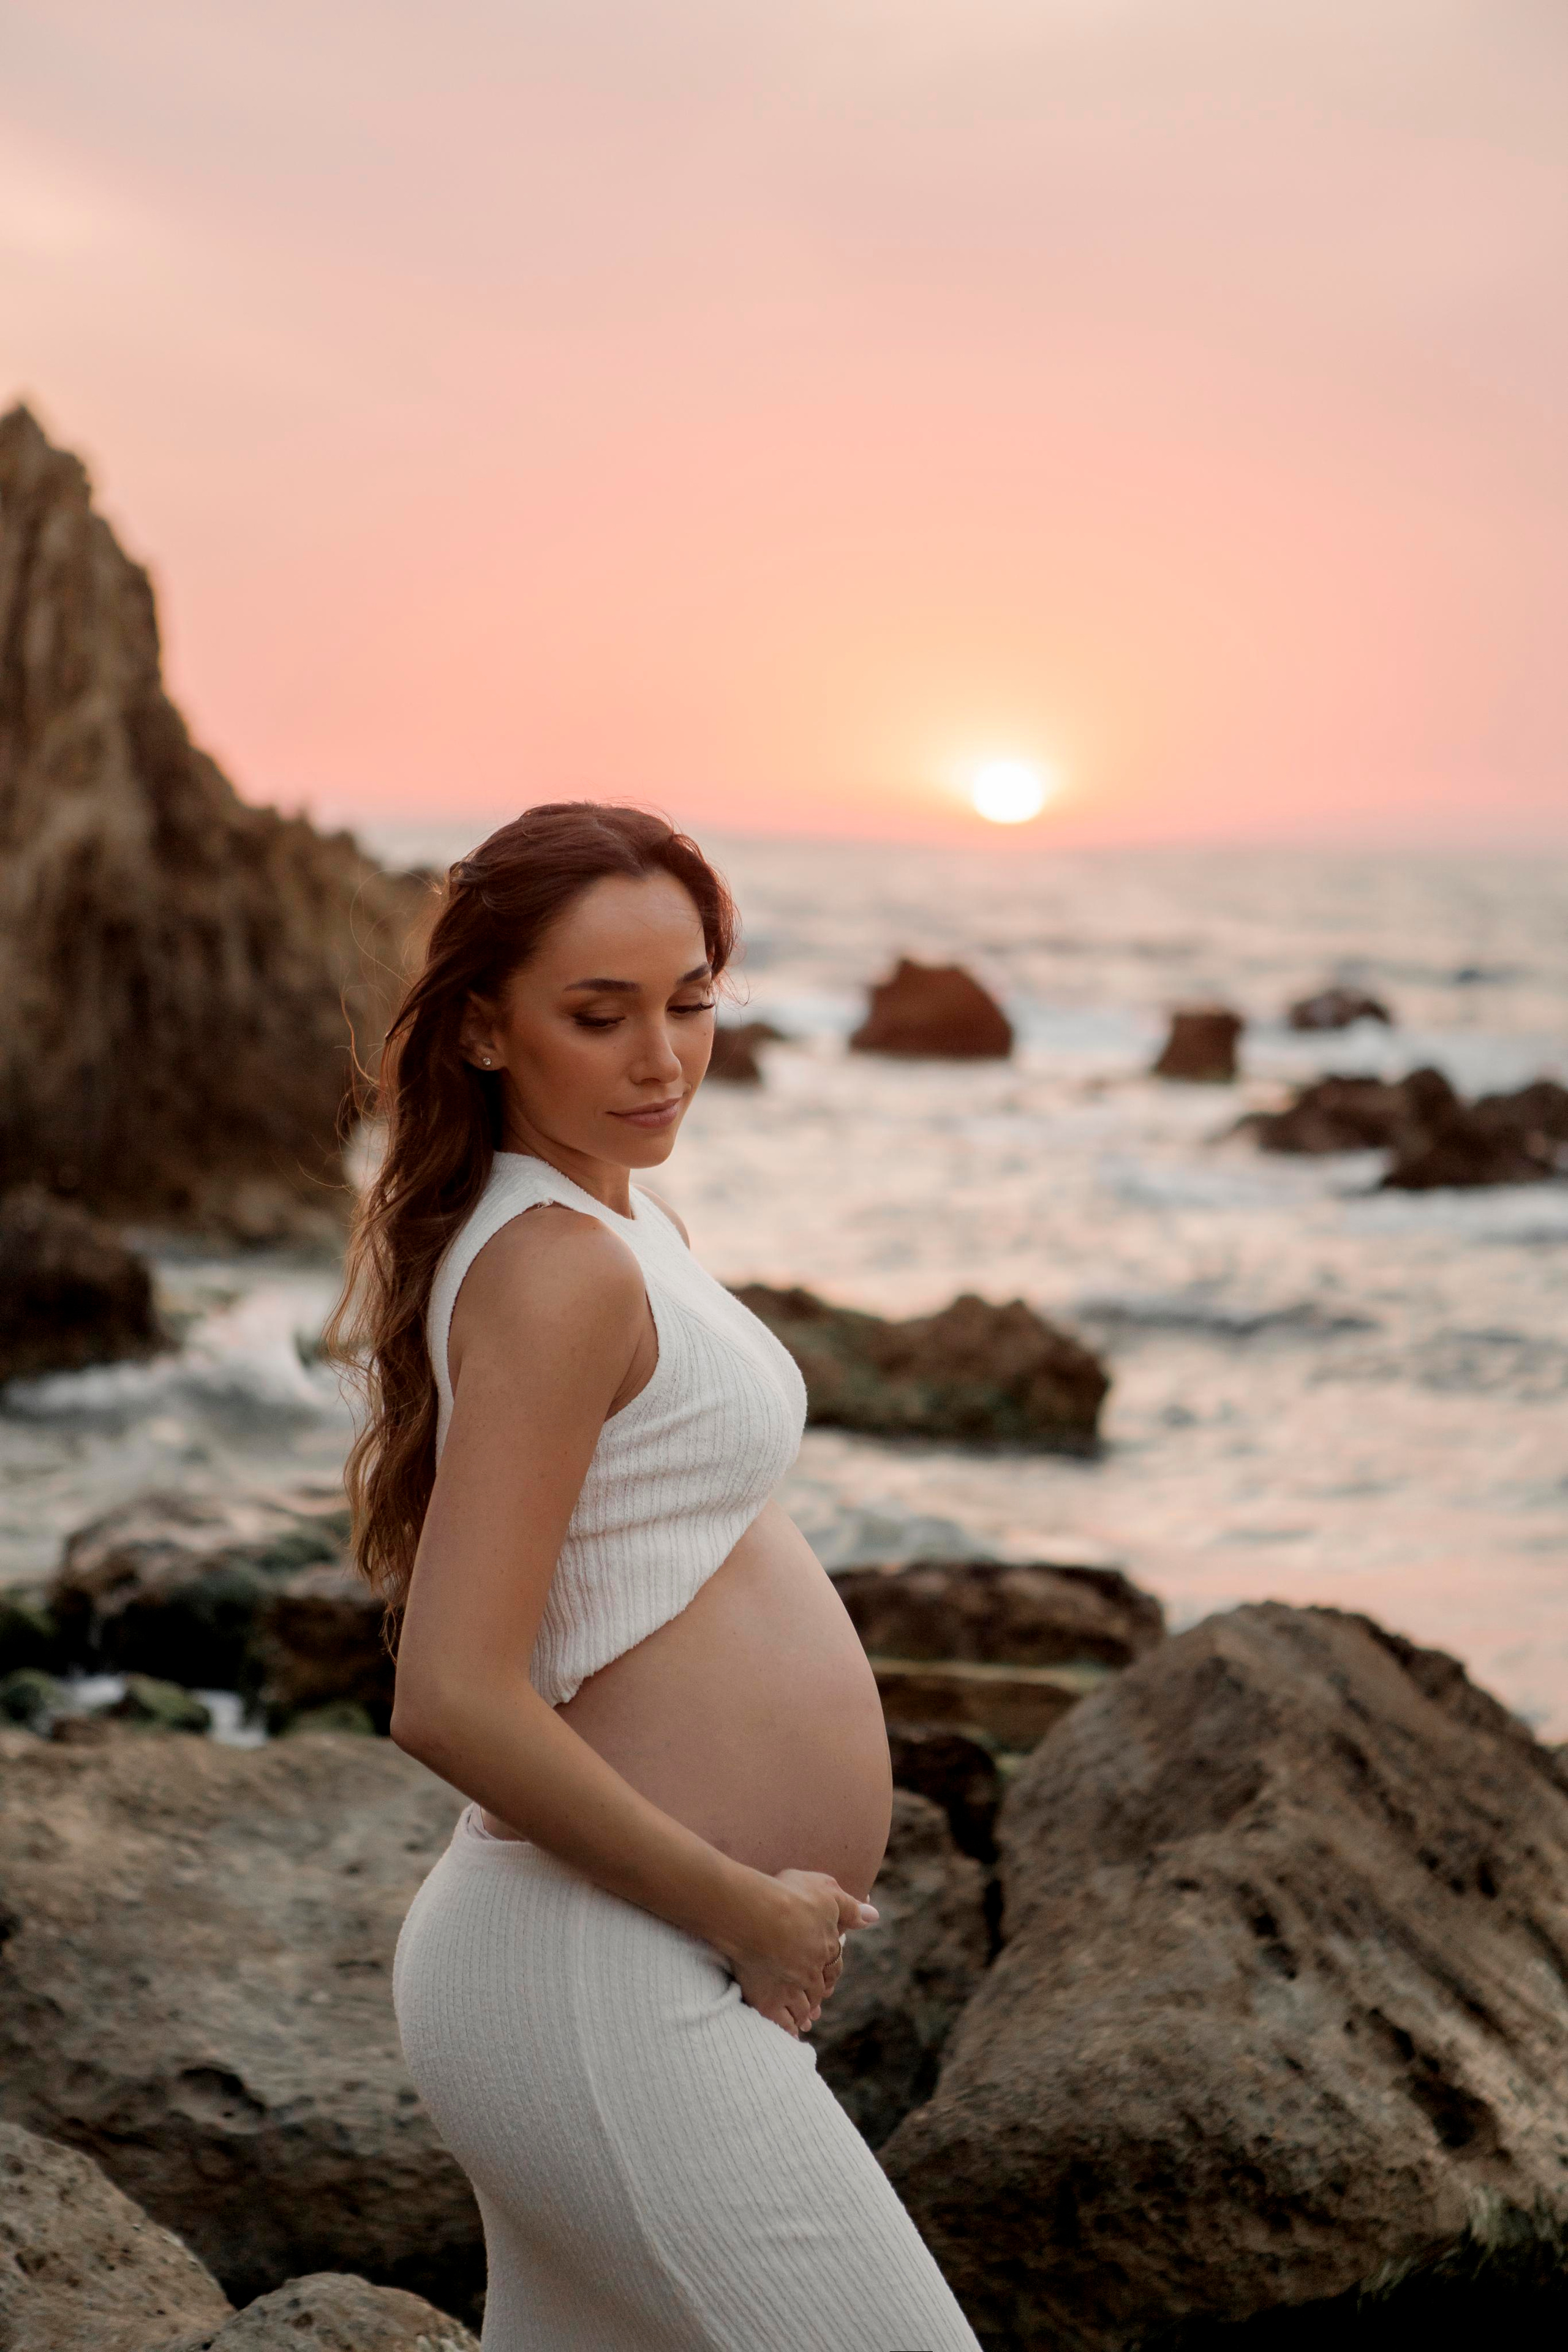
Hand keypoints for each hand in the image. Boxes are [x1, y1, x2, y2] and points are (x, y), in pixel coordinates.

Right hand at [721, 1868, 878, 2037]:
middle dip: (817, 1996)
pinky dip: (788, 2029)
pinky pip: (781, 2022)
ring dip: (805, 2014)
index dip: (829, 1972)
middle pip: (818, 1989)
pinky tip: (790, 2033)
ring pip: (803, 2008)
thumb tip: (874, 1917)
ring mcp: (791, 1990)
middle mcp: (812, 1973)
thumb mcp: (827, 1891)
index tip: (828, 1979)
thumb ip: (850, 1907)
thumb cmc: (790, 1896)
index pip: (833, 1965)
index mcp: (827, 1948)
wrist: (757, 1914)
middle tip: (817, 2008)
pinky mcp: (769, 2001)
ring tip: (805, 2021)